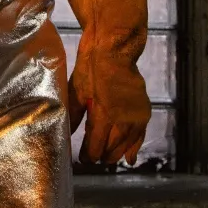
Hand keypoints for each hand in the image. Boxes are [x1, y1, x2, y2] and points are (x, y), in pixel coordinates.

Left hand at [65, 0, 151, 164]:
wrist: (115, 47)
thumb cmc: (91, 67)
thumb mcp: (76, 91)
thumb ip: (72, 116)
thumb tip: (64, 135)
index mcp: (103, 115)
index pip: (95, 147)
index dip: (87, 156)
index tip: (81, 159)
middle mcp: (122, 119)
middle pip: (111, 149)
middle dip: (100, 156)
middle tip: (91, 160)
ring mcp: (135, 115)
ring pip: (126, 145)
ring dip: (116, 154)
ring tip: (107, 160)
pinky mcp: (143, 109)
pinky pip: (140, 134)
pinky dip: (135, 147)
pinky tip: (130, 159)